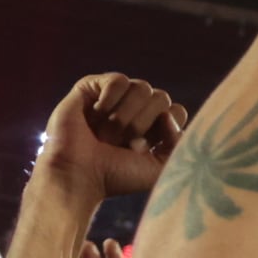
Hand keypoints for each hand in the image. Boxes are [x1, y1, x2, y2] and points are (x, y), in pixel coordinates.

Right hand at [30, 74, 182, 205]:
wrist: (79, 175)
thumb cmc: (116, 176)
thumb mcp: (159, 169)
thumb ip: (179, 143)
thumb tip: (168, 114)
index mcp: (152, 127)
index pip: (177, 111)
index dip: (164, 130)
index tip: (143, 149)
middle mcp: (134, 109)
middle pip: (161, 98)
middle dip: (141, 125)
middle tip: (119, 143)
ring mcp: (114, 97)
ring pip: (142, 87)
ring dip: (123, 117)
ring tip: (104, 134)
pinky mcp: (92, 87)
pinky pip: (119, 80)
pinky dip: (109, 100)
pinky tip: (95, 115)